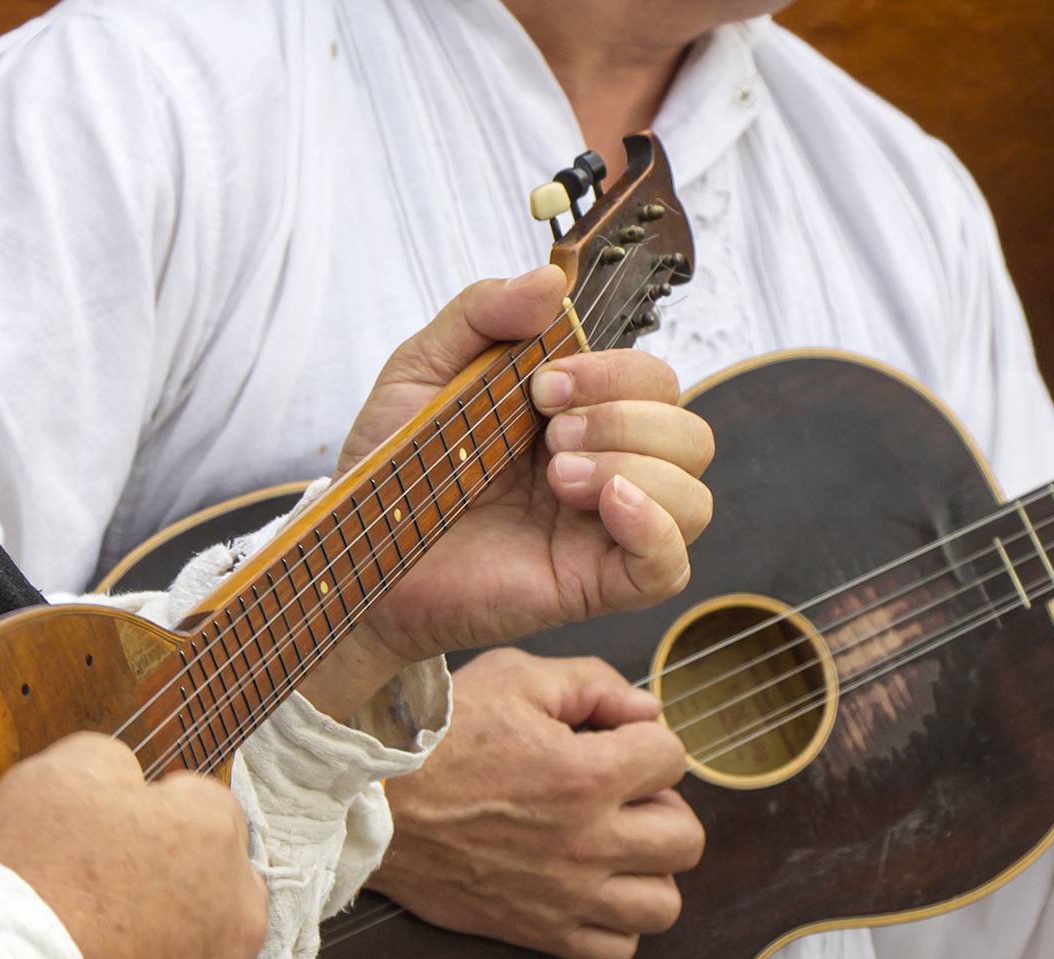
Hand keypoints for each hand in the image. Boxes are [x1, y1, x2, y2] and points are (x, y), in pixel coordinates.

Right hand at [0, 733, 266, 958]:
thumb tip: (125, 777)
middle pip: (209, 878)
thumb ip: (103, 762)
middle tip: (93, 903)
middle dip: (167, 883)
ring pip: (202, 948)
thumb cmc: (27, 889)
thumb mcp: (48, 781)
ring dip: (165, 947)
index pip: (193, 801)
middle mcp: (241, 905)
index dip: (139, 818)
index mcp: (210, 830)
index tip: (93, 841)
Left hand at [299, 266, 713, 720]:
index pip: (655, 381)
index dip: (616, 372)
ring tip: (559, 476)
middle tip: (549, 435)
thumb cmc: (392, 472)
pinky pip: (670, 566)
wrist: (359, 554)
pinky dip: (655, 528)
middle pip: (690, 432)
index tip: (542, 385)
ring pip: (694, 497)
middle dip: (626, 418)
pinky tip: (607, 504)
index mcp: (577, 417)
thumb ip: (481, 312)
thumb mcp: (422, 371)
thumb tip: (551, 277)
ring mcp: (602, 532)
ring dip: (639, 468)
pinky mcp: (592, 586)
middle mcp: (604, 471)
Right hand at [370, 648, 705, 958]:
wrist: (371, 807)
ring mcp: (565, 895)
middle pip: (686, 838)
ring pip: (663, 905)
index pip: (673, 757)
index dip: (647, 744)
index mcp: (586, 774)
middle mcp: (587, 842)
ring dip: (649, 874)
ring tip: (615, 850)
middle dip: (662, 809)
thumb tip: (649, 713)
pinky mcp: (538, 932)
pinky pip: (615, 952)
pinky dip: (615, 926)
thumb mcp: (512, 677)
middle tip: (623, 798)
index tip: (613, 745)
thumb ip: (593, 684)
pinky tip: (590, 892)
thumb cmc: (437, 739)